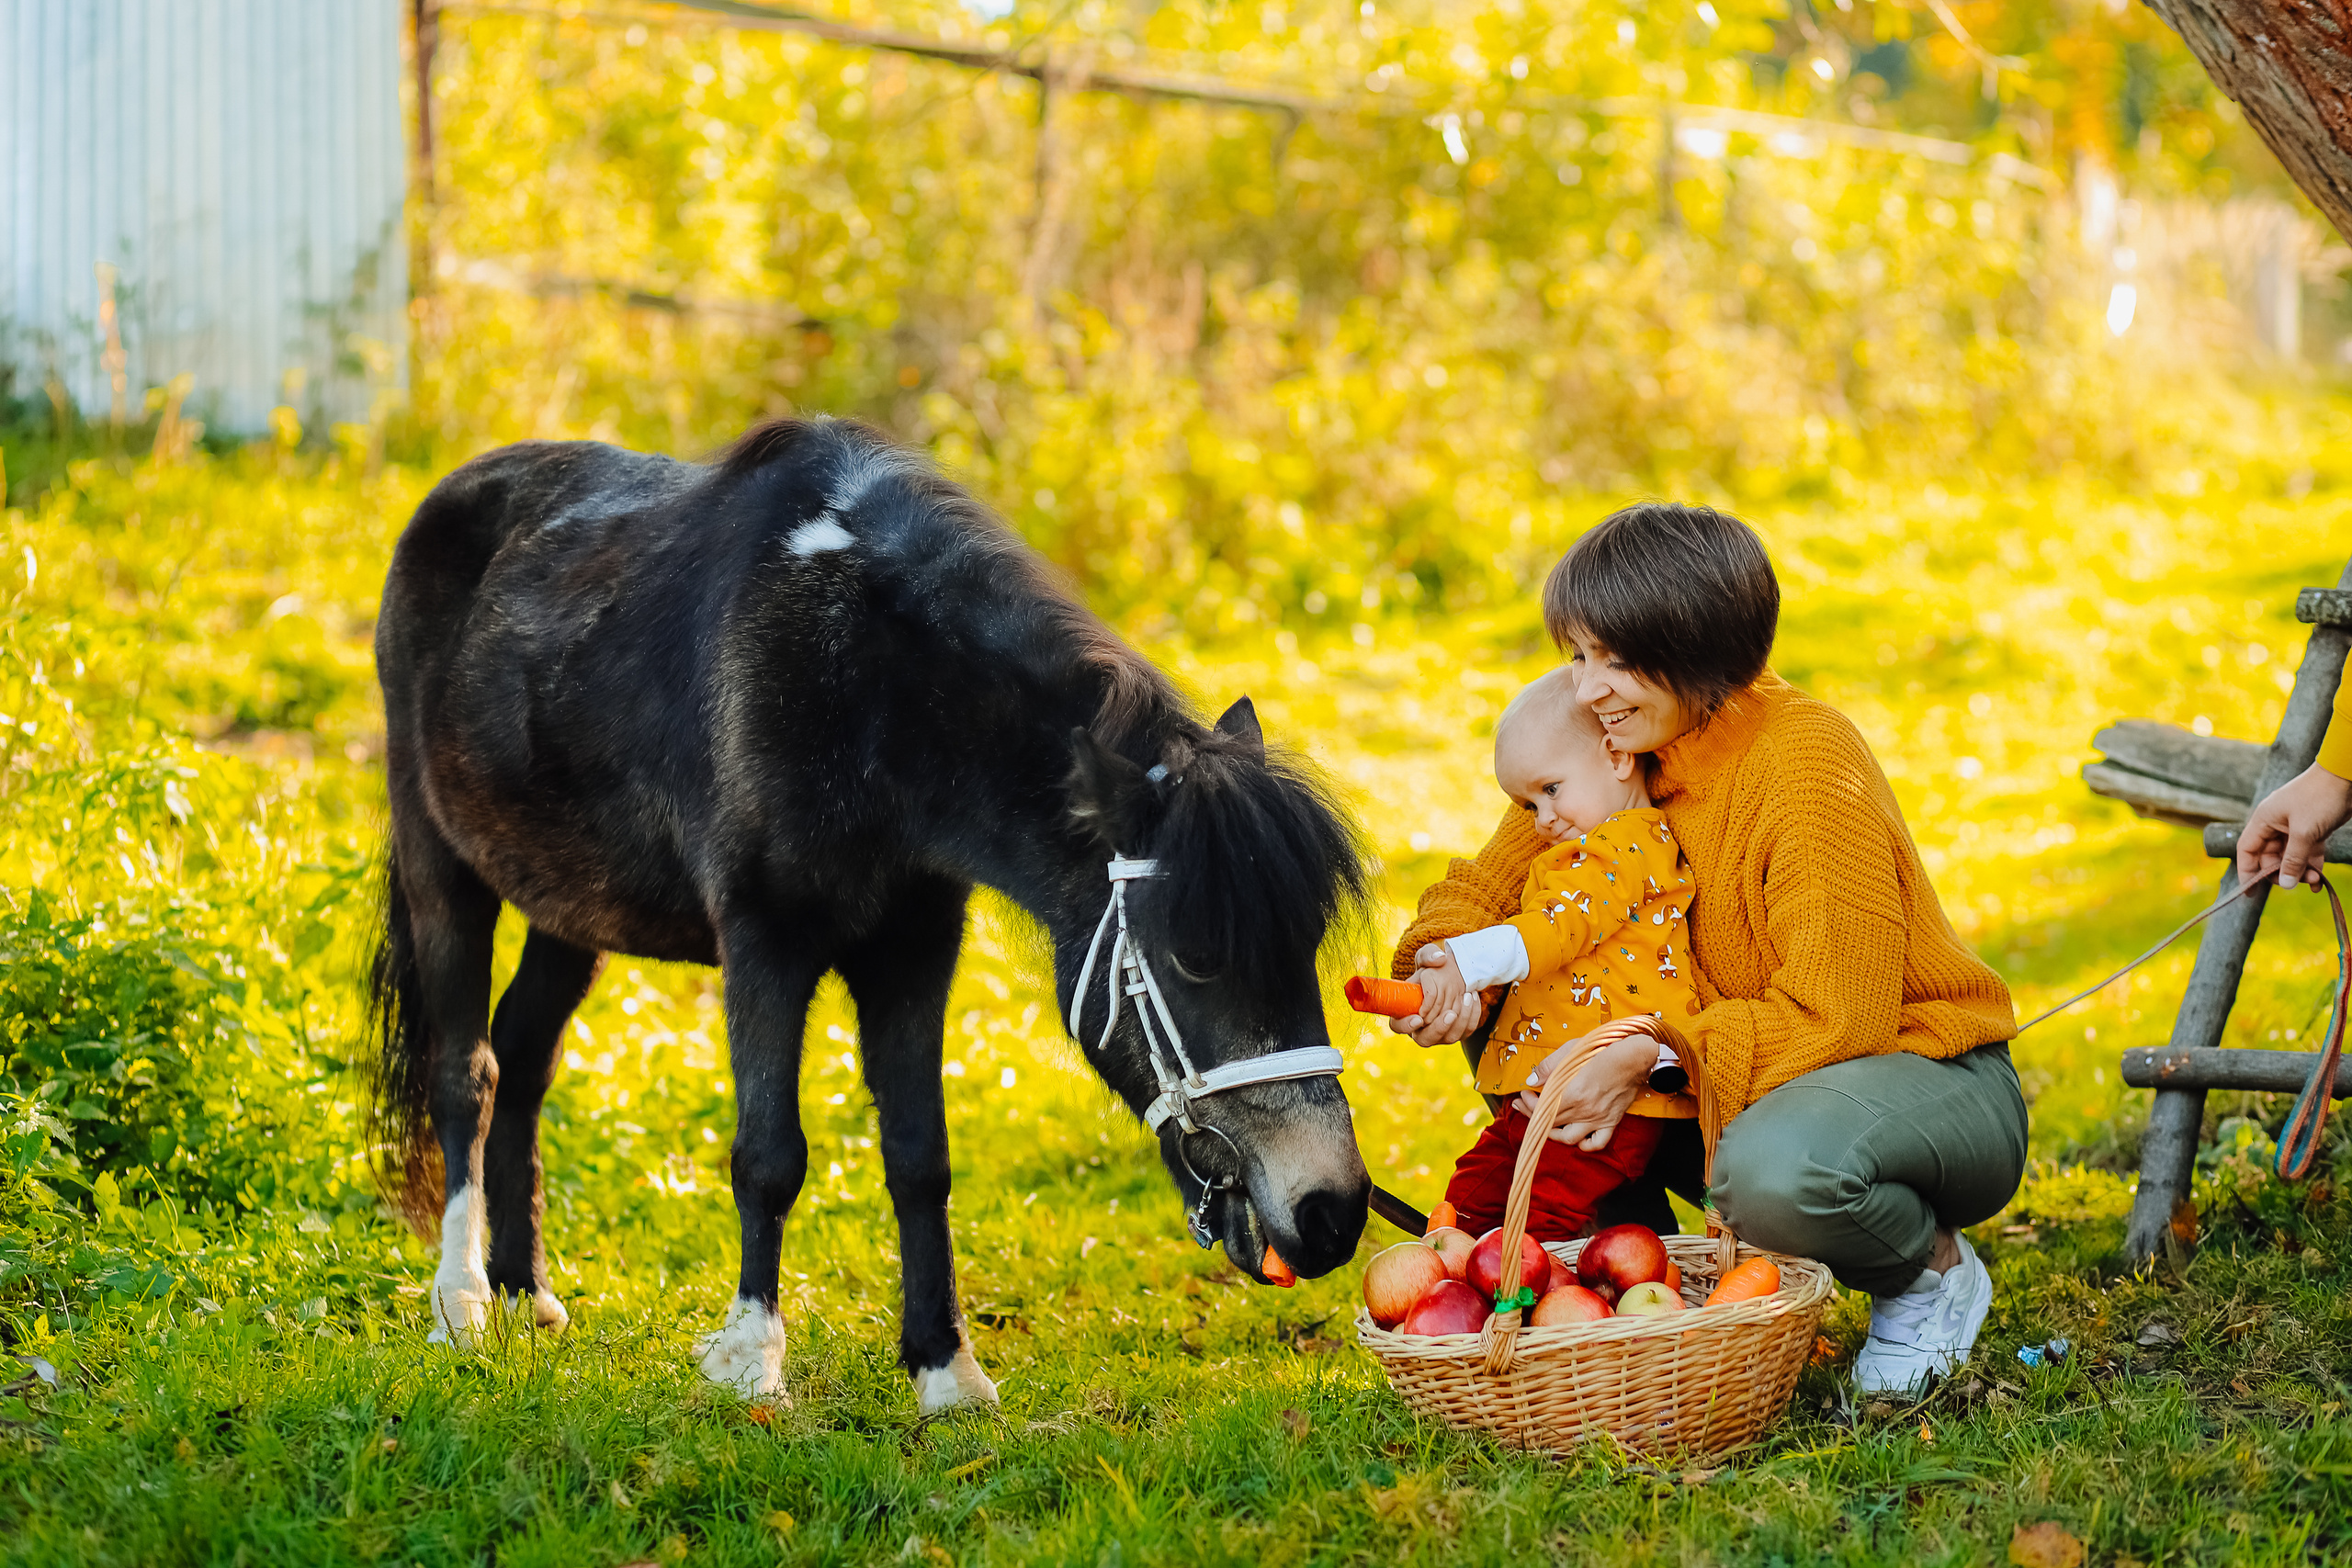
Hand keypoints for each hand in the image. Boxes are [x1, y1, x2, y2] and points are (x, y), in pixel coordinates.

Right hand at [1385, 942, 1485, 1046]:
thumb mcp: (1426, 956)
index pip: (1398, 1026)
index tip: (1419, 1017)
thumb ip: (1428, 954)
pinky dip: (1471, 1016)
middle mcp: (1420, 1028)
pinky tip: (1472, 998)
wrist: (1452, 976)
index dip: (1406, 1026)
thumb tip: (1439, 959)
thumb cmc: (1433, 969)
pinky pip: (1465, 1032)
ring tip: (1466, 995)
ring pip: (1449, 1038)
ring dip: (1460, 1019)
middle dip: (1439, 1028)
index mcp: (1404, 1012)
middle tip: (1450, 1013)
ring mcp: (1439, 1033)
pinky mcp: (1456, 1032)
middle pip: (1425, 1040)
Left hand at [1513, 1030, 1658, 1151]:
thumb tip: (1531, 1080)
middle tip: (1525, 1105)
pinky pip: (1596, 1144)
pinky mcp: (1611, 1122)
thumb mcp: (1571, 1051)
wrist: (1635, 1057)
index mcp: (1572, 1093)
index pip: (1541, 1109)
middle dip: (1533, 1115)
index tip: (1523, 1095)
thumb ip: (1548, 1067)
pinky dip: (1584, 1145)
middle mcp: (1584, 1110)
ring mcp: (1598, 1119)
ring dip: (1553, 1133)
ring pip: (1569, 1138)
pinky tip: (1576, 1136)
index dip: (1528, 1104)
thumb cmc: (1603, 1049)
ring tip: (1546, 1122)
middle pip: (1551, 1124)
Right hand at [2238, 762, 2351, 889]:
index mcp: (2264, 821)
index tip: (2250, 892)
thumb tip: (2283, 884)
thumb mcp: (2304, 832)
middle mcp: (2275, 825)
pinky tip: (2319, 880)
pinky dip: (2311, 867)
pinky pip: (2306, 854)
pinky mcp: (2311, 831)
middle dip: (2283, 873)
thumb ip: (2293, 860)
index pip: (2247, 851)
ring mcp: (2293, 828)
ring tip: (2315, 880)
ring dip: (2300, 871)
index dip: (2247, 871)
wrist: (2344, 777)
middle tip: (2297, 883)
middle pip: (2270, 857)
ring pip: (2290, 857)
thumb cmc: (2319, 798)